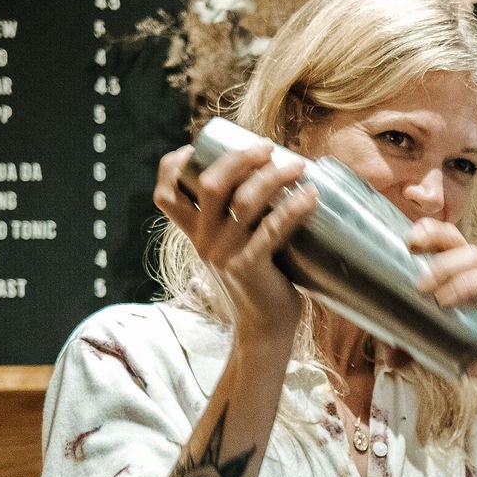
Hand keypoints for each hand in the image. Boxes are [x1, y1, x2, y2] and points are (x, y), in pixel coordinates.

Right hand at [154, 142, 316, 348]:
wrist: (264, 330)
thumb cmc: (259, 281)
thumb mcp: (235, 248)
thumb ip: (239, 221)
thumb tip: (271, 176)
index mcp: (195, 234)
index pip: (165, 195)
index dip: (173, 165)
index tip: (199, 147)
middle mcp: (203, 242)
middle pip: (210, 184)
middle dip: (239, 157)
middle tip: (267, 147)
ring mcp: (224, 255)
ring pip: (243, 202)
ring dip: (274, 177)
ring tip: (299, 166)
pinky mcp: (248, 267)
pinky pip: (271, 228)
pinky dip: (294, 207)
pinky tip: (311, 195)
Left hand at [410, 219, 476, 401]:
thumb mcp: (443, 346)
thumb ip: (420, 343)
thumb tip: (391, 353)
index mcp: (471, 275)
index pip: (454, 242)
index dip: (434, 233)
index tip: (410, 240)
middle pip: (476, 253)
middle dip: (447, 263)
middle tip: (421, 284)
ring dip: (468, 284)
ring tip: (443, 301)